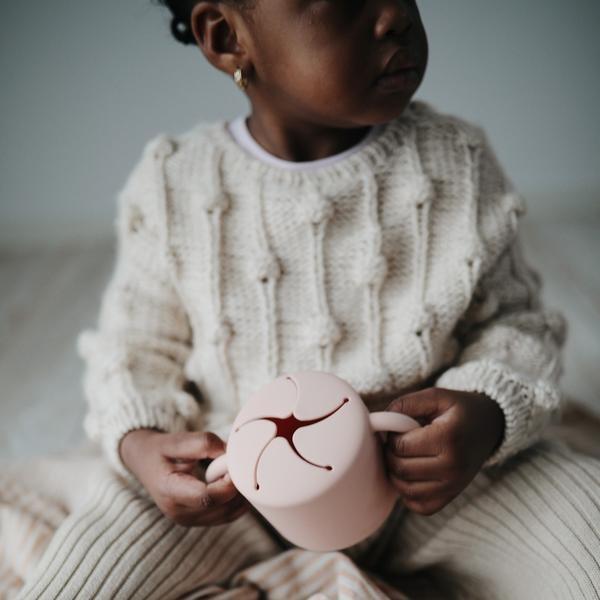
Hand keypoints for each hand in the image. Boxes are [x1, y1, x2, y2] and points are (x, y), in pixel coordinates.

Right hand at [119, 429, 248, 526]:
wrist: (145, 462)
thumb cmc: (161, 450)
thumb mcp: (176, 440)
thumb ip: (203, 443)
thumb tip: (229, 453)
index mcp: (169, 491)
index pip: (205, 498)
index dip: (227, 484)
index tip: (235, 465)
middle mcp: (178, 512)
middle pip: (221, 507)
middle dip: (237, 486)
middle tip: (240, 464)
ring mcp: (188, 520)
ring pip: (228, 514)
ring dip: (239, 493)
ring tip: (235, 471)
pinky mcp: (198, 521)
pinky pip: (228, 516)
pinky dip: (237, 500)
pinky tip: (234, 482)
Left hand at [384, 387, 504, 515]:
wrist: (489, 426)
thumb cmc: (458, 409)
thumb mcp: (435, 395)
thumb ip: (406, 404)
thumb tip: (379, 420)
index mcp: (448, 438)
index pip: (401, 446)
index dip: (391, 436)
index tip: (398, 428)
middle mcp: (453, 467)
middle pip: (401, 469)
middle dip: (390, 454)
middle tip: (398, 441)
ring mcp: (454, 486)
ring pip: (406, 490)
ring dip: (395, 473)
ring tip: (402, 456)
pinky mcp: (451, 497)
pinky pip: (419, 505)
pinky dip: (408, 493)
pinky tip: (411, 474)